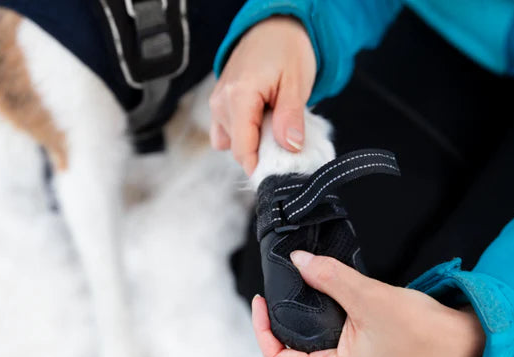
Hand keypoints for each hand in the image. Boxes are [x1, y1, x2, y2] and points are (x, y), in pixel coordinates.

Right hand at [209, 16, 316, 174]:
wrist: (274, 27)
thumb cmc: (287, 50)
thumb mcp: (296, 83)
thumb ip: (290, 117)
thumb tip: (289, 147)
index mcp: (239, 96)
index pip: (242, 149)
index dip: (260, 165)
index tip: (280, 172)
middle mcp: (221, 101)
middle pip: (237, 148)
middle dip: (261, 152)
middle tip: (286, 137)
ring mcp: (217, 102)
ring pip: (231, 142)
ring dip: (253, 142)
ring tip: (274, 124)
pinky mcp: (219, 103)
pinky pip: (226, 132)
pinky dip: (243, 134)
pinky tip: (261, 122)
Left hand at [252, 250, 485, 356]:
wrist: (463, 345)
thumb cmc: (423, 330)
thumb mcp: (371, 298)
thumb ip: (330, 278)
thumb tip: (298, 261)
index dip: (261, 329)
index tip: (261, 300)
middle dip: (279, 326)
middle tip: (278, 293)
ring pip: (309, 356)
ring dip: (300, 328)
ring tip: (300, 296)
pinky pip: (328, 355)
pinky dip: (319, 332)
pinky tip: (324, 309)